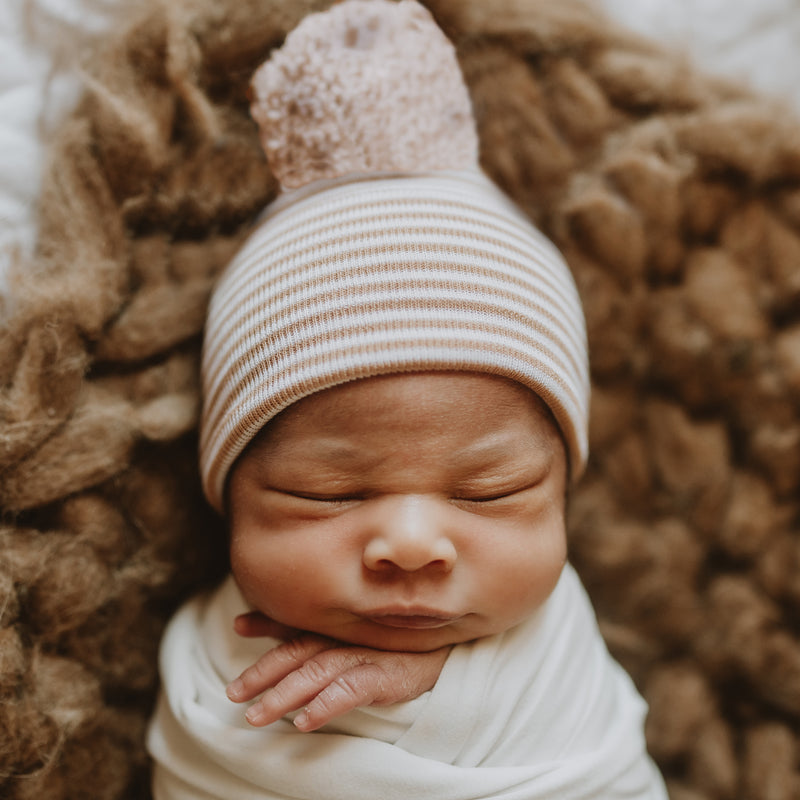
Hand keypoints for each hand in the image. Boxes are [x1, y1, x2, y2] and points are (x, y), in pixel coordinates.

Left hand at [226, 612, 450, 731]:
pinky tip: (305, 721)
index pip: (296, 626)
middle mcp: (346, 637)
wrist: (443, 652)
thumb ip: (292, 627)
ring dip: (286, 694)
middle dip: (264, 672)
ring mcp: (365, 655)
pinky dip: (327, 703)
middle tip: (234, 694)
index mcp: (334, 627)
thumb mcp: (339, 633)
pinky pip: (351, 690)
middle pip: (299, 652)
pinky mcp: (385, 677)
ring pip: (318, 672)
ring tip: (258, 715)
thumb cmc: (386, 642)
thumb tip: (241, 621)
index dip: (267, 624)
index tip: (239, 626)